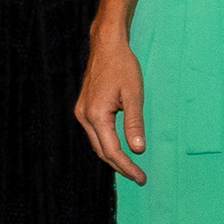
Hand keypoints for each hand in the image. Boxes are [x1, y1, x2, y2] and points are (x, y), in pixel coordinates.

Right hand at [75, 41, 147, 185]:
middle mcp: (84, 116)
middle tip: (139, 177)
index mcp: (96, 115)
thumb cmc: (122, 66)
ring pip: (97, 144)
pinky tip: (119, 148)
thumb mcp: (134, 94)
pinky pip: (95, 133)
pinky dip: (107, 144)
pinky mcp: (84, 108)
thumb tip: (138, 150)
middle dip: (120, 166)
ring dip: (113, 157)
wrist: (106, 46)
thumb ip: (135, 123)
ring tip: (131, 167)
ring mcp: (81, 112)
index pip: (112, 150)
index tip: (141, 177)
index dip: (127, 166)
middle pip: (102, 151)